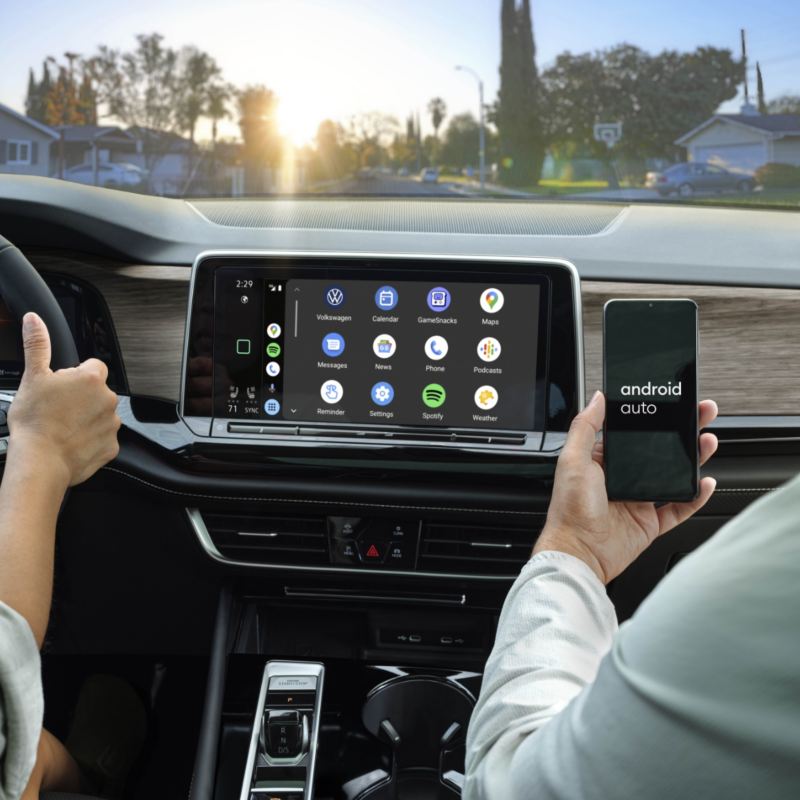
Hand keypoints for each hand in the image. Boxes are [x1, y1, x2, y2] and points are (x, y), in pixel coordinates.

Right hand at [7, 313, 120, 487]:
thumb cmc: (35, 421)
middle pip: (97, 391)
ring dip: (88, 418)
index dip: (75, 375)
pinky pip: (103, 438)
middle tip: (59, 409)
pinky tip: (72, 442)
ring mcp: (112, 424)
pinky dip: (91, 440)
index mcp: (92, 379)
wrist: (40, 461)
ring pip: (101, 415)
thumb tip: (34, 320)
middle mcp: (109, 399)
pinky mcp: (112, 446)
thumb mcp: (32, 377)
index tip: (62, 387)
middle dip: (82, 397)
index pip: (93, 366)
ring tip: (63, 427)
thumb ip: (37, 345)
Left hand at [534, 391, 717, 583]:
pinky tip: (705, 483)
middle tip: (701, 414)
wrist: (579, 553)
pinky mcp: (650, 523)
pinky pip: (679, 508)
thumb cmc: (569, 510)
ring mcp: (638, 500)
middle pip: (660, 451)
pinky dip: (695, 497)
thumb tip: (598, 398)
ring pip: (674, 476)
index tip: (671, 403)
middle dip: (682, 432)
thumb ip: (585, 427)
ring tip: (708, 441)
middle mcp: (622, 479)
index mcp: (603, 461)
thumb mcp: (572, 460)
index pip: (634, 433)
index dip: (654, 418)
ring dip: (693, 459)